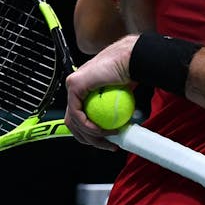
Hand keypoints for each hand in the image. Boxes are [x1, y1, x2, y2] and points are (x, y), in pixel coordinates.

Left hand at [64, 35, 137, 149]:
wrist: (131, 60)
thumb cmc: (129, 72)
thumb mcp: (120, 97)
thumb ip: (114, 109)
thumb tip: (118, 125)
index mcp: (85, 88)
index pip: (80, 116)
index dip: (91, 133)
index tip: (107, 141)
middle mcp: (76, 86)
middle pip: (74, 122)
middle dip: (90, 139)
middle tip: (108, 145)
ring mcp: (73, 85)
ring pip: (74, 121)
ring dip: (92, 136)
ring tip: (110, 138)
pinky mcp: (75, 85)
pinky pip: (78, 115)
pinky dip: (89, 127)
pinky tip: (103, 130)